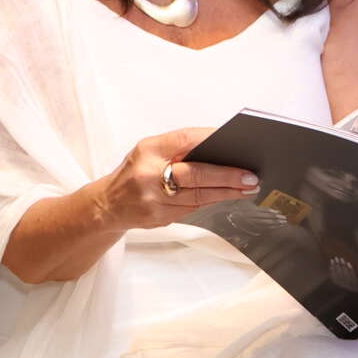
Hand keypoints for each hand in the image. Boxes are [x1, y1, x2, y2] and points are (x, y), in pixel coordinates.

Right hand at [99, 125, 257, 231]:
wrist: (108, 205)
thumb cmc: (134, 173)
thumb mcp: (149, 151)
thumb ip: (179, 149)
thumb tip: (221, 149)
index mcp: (149, 149)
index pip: (187, 139)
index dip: (214, 141)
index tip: (237, 143)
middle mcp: (149, 173)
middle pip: (196, 174)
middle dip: (227, 176)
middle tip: (250, 177)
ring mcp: (153, 199)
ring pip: (198, 197)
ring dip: (226, 193)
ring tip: (246, 189)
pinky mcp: (159, 218)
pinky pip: (192, 210)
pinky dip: (211, 202)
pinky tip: (225, 197)